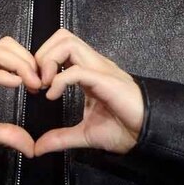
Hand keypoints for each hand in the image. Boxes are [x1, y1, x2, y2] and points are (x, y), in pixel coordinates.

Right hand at [0, 37, 41, 157]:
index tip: (43, 84)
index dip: (30, 65)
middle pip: (7, 45)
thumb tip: (31, 147)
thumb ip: (8, 135)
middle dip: (29, 59)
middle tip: (42, 81)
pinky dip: (3, 74)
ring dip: (21, 64)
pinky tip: (17, 84)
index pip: (10, 54)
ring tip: (33, 83)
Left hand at [32, 29, 143, 156]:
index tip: (35, 86)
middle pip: (61, 36)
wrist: (148, 135)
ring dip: (49, 61)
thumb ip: (60, 138)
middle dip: (42, 56)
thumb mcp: (85, 134)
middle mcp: (93, 64)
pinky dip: (58, 80)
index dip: (42, 61)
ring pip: (68, 42)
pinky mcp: (105, 80)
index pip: (60, 47)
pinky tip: (53, 96)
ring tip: (45, 85)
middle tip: (37, 82)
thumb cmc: (124, 129)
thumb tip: (38, 148)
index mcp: (88, 71)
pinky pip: (76, 70)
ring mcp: (100, 69)